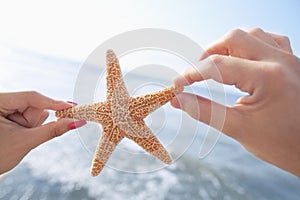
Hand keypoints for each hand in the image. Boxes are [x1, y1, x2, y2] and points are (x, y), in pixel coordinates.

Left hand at [0, 91, 85, 173]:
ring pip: (33, 111)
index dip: (53, 103)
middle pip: (33, 105)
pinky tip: (17, 134)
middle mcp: (3, 101)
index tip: (71, 107)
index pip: (31, 97)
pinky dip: (30, 126)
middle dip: (34, 122)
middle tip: (24, 135)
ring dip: (32, 125)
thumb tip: (77, 122)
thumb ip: (53, 130)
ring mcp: (6, 107)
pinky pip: (30, 115)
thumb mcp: (26, 141)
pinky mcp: (10, 113)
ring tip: (16, 137)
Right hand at [171, 28, 299, 175]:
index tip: (177, 84)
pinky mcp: (292, 62)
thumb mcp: (238, 128)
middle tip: (196, 73)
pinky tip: (242, 59)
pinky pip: (268, 40)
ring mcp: (289, 59)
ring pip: (251, 35)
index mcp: (267, 78)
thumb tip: (178, 100)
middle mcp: (280, 61)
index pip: (218, 66)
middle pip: (233, 39)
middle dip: (208, 54)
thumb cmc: (281, 143)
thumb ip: (204, 111)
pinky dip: (249, 45)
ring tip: (216, 65)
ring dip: (228, 46)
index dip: (191, 73)